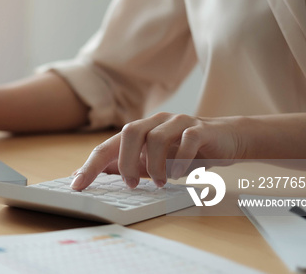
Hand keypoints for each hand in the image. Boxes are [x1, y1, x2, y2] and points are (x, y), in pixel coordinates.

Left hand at [70, 112, 247, 189]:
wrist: (227, 140)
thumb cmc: (185, 153)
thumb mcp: (152, 163)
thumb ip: (125, 168)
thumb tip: (89, 177)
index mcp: (140, 130)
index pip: (108, 145)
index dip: (91, 164)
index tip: (77, 184)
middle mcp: (155, 121)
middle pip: (130, 132)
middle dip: (126, 162)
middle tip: (132, 184)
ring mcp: (178, 122)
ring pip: (156, 137)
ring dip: (155, 165)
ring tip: (161, 181)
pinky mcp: (200, 128)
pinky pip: (186, 140)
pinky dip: (180, 161)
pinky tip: (181, 173)